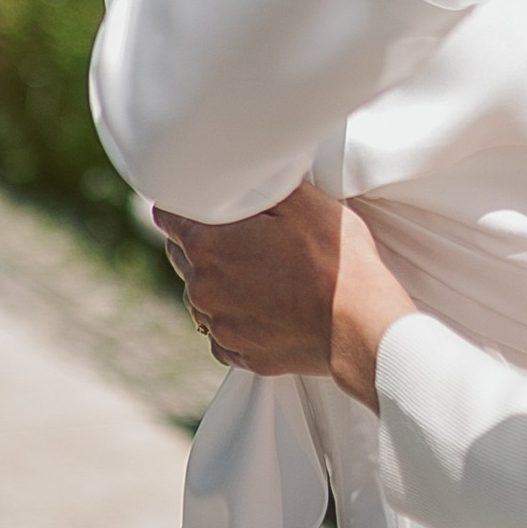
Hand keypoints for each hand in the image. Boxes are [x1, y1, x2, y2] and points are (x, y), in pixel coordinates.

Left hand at [160, 187, 413, 406]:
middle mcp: (202, 288)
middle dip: (202, 242)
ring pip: (200, 294)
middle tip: (242, 235)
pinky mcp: (237, 353)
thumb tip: (240, 174)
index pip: (165, 215)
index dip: (183, 204)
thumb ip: (258, 184)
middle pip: (180, 254)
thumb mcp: (303, 201)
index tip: (203, 203)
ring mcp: (218, 325)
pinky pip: (221, 331)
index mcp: (207, 245)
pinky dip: (236, 318)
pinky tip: (266, 307)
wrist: (361, 326)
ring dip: (219, 281)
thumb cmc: (336, 261)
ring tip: (261, 274)